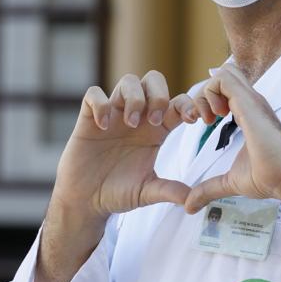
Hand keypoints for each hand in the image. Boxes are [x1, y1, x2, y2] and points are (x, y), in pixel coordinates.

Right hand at [51, 71, 202, 221]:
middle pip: (154, 80)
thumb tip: (193, 198)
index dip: (187, 104)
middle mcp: (136, 117)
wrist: (87, 201)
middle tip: (154, 121)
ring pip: (128, 81)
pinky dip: (100, 104)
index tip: (191, 120)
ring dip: (134, 97)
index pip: (176, 103)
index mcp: (155, 130)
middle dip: (159, 95)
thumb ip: (168, 190)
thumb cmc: (118, 193)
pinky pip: (93, 94)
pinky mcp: (88, 118)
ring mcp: (113, 115)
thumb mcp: (147, 191)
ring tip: (130, 123)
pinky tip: (102, 126)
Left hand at [181, 64, 280, 229]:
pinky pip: (223, 78)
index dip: (207, 101)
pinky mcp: (249, 102)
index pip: (226, 90)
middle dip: (204, 92)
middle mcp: (250, 103)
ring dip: (206, 92)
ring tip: (208, 119)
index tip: (203, 125)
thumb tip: (189, 206)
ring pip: (223, 73)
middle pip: (224, 76)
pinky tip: (213, 118)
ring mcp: (251, 100)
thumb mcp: (231, 182)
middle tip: (202, 120)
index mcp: (248, 114)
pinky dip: (210, 93)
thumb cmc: (271, 178)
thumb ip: (210, 189)